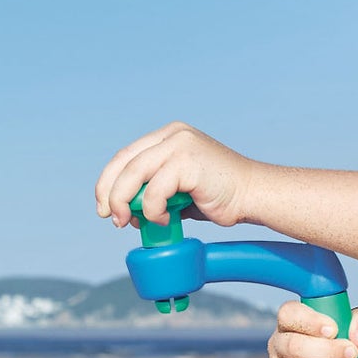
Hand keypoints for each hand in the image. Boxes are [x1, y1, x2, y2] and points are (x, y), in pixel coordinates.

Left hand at [94, 121, 255, 227]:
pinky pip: (154, 190)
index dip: (108, 182)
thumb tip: (127, 211)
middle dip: (110, 193)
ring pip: (134, 174)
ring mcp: (180, 144)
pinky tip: (164, 220)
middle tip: (111, 218)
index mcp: (170, 136)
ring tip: (131, 223)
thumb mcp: (180, 189)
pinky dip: (152, 210)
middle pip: (124, 162)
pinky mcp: (187, 160)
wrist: (254, 196)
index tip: (104, 206)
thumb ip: (156, 191)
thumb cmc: (221, 197)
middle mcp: (173, 135)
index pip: (126, 156)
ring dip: (125, 203)